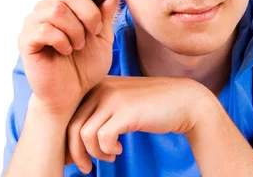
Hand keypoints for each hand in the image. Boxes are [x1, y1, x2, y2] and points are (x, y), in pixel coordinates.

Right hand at [17, 0, 121, 118]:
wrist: (70, 95)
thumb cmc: (85, 66)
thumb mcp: (103, 37)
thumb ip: (106, 12)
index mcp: (67, 4)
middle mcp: (48, 8)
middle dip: (89, 14)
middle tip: (94, 33)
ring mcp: (34, 23)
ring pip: (57, 10)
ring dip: (75, 30)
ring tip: (78, 46)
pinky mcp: (26, 40)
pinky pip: (45, 29)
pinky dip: (62, 41)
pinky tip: (66, 51)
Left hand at [65, 75, 211, 172]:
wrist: (184, 101)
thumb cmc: (151, 106)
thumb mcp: (120, 103)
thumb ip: (99, 112)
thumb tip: (73, 140)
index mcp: (97, 84)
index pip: (69, 114)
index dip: (67, 140)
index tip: (75, 157)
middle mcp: (101, 87)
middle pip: (72, 126)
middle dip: (75, 153)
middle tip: (86, 167)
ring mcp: (113, 98)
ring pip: (84, 135)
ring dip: (95, 154)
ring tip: (109, 157)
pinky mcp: (125, 111)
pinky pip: (102, 138)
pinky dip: (108, 150)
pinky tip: (119, 150)